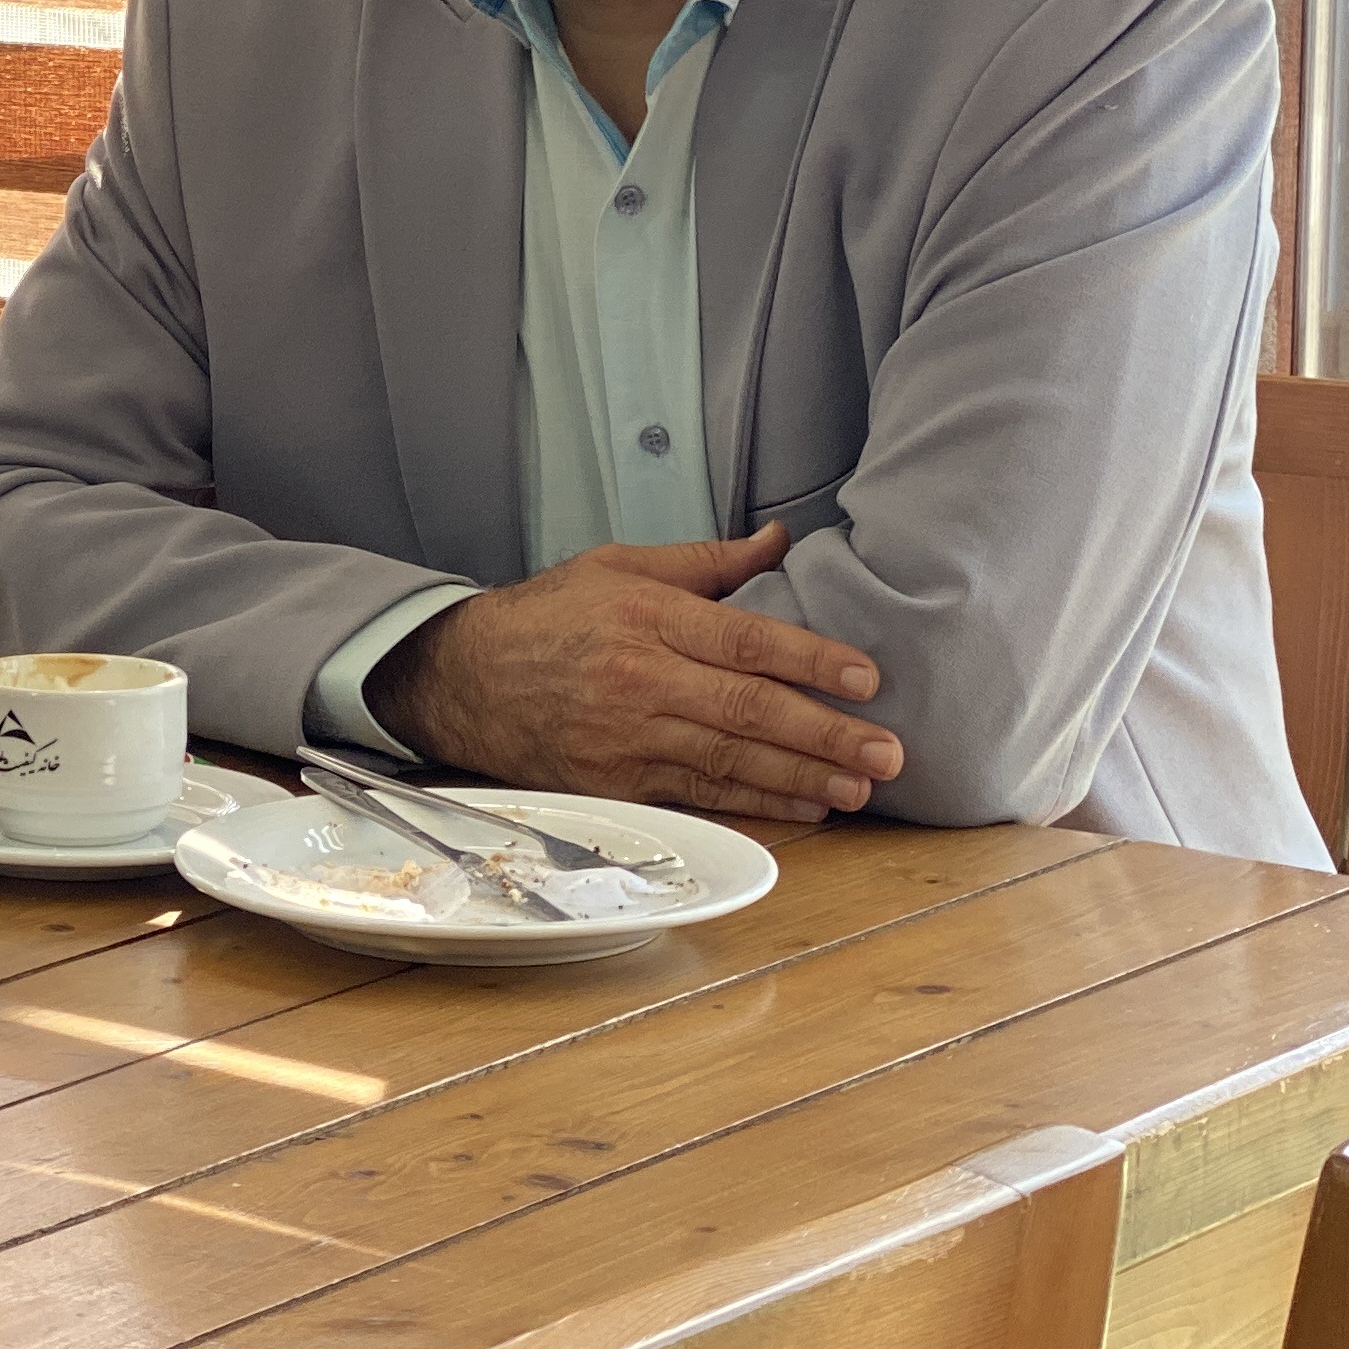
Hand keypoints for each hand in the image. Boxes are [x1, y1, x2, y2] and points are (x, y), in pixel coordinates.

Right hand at [369, 522, 905, 821]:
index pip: (744, 641)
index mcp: (645, 617)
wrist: (460, 677)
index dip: (810, 660)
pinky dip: (753, 804)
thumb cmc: (547, 617)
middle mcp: (637, 679)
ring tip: (860, 788)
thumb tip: (780, 540)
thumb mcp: (618, 566)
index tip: (867, 678)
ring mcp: (623, 737)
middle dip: (826, 734)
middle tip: (888, 752)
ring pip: (730, 761)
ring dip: (802, 778)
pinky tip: (802, 807)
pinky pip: (695, 795)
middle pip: (747, 710)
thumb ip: (705, 561)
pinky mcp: (612, 781)